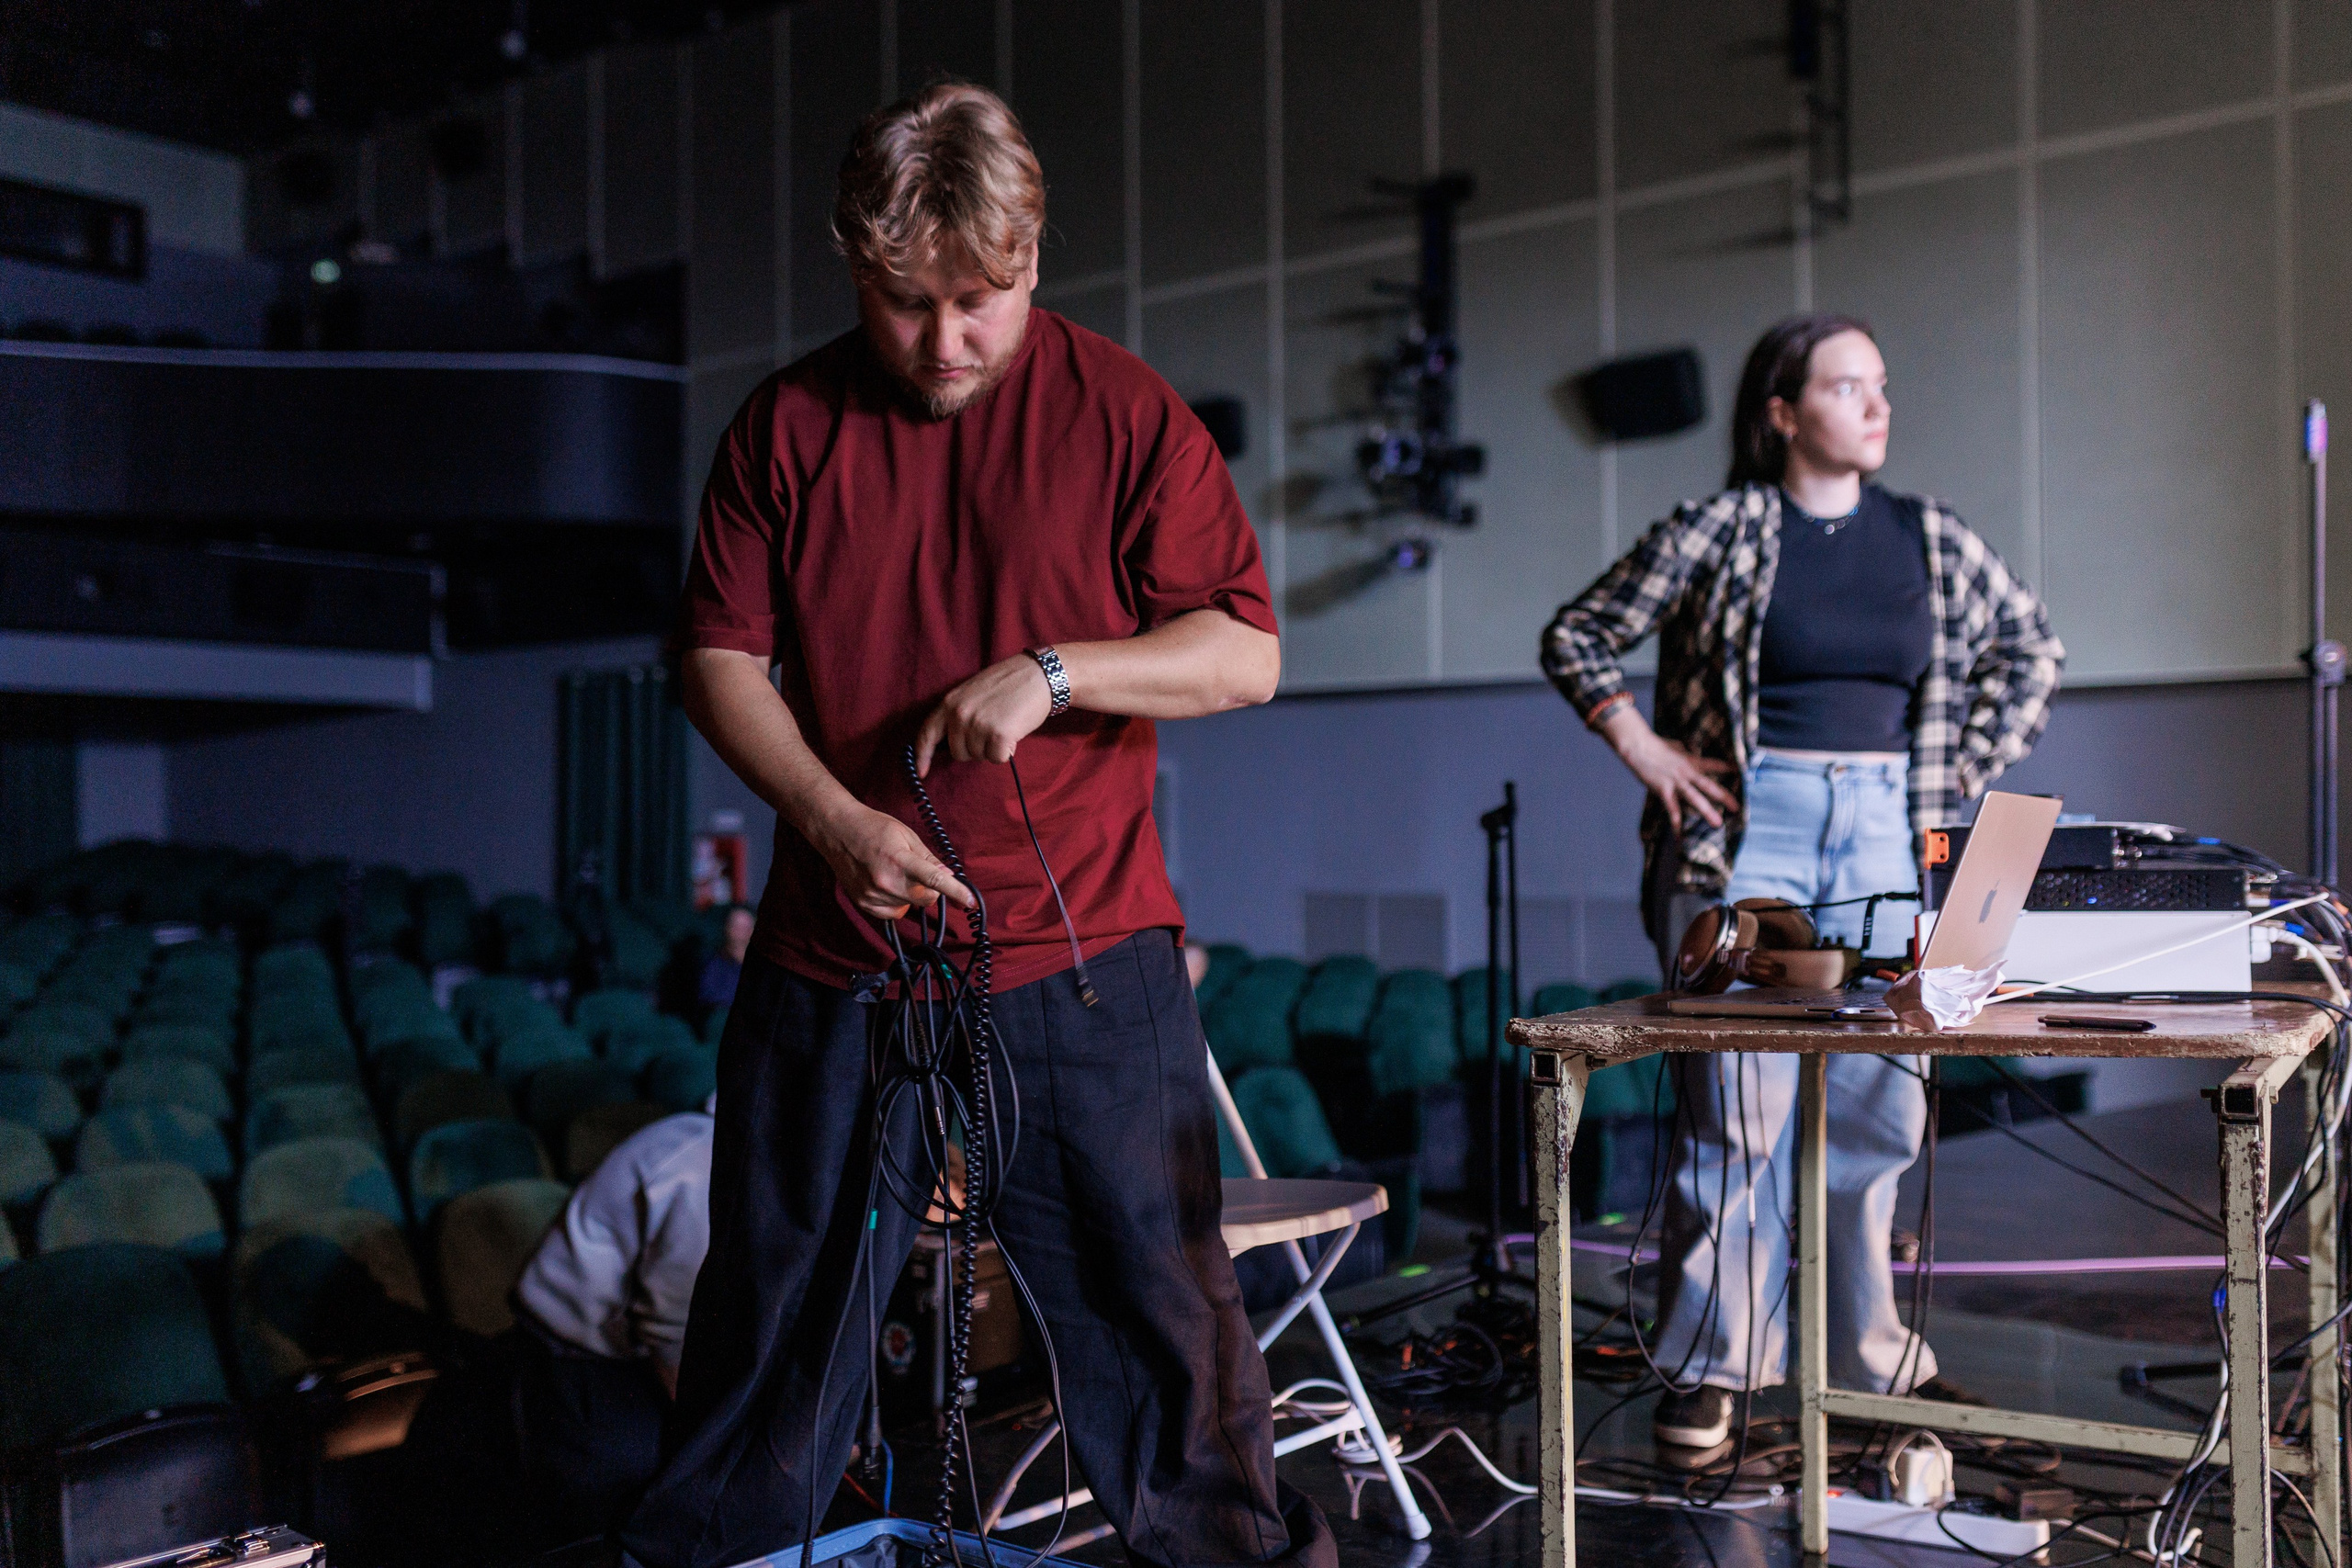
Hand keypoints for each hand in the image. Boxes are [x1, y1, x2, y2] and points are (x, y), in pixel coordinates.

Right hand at [807, 799, 972, 919]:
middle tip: (916, 871)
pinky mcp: (864, 904)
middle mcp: (886, 882)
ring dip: (910, 895)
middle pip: (926, 899)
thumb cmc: (874, 827)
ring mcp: (873, 895)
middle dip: (930, 889)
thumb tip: (949, 875)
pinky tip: (885, 885)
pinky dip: (897, 903)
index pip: (935, 880)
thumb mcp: (906, 835)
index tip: (971, 902)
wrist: (837, 831)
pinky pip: (894, 913)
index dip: (956, 892)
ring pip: (910, 907)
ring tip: (893, 873)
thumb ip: (928, 858)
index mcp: (900, 860)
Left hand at [914, 654, 1055, 776]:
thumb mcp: (972, 692)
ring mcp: (978, 725)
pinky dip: (1007, 751)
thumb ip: (957, 714)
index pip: (927, 734)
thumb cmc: (1009, 684)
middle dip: (974, 749)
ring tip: (1005, 724)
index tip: (921, 773)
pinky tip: (1014, 731)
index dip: (922, 756)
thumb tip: (950, 743)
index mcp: (950, 702)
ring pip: (979, 757)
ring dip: (993, 748)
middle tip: (992, 728)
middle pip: (958, 753)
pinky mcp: (998, 735)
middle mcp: (959, 714)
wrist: (1038, 675)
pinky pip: (997, 759)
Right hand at [1617, 730, 1737, 833]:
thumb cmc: (1655, 745)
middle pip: (1709, 785)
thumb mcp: (1676, 747)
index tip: (1740, 774)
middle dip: (1724, 797)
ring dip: (1706, 811)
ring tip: (1717, 823)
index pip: (1713, 764)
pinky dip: (1676, 823)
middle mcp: (1687, 772)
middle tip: (1737, 808)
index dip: (1727, 769)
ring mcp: (1675, 782)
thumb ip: (1685, 754)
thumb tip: (1689, 754)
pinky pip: (1672, 809)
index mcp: (1691, 760)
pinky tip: (1680, 835)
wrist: (1639, 746)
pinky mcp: (1663, 790)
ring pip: (1694, 798)